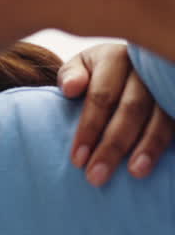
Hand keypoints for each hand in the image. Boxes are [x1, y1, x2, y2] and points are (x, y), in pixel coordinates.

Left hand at [59, 43, 173, 185]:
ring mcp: (167, 84)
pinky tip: (159, 163)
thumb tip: (71, 88)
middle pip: (131, 110)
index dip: (89, 129)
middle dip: (113, 146)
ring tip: (136, 173)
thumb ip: (71, 75)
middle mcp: (146, 70)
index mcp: (116, 58)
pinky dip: (168, 144)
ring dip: (149, 148)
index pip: (101, 97)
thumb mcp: (82, 66)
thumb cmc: (99, 70)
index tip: (77, 160)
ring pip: (162, 119)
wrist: (133, 62)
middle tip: (97, 176)